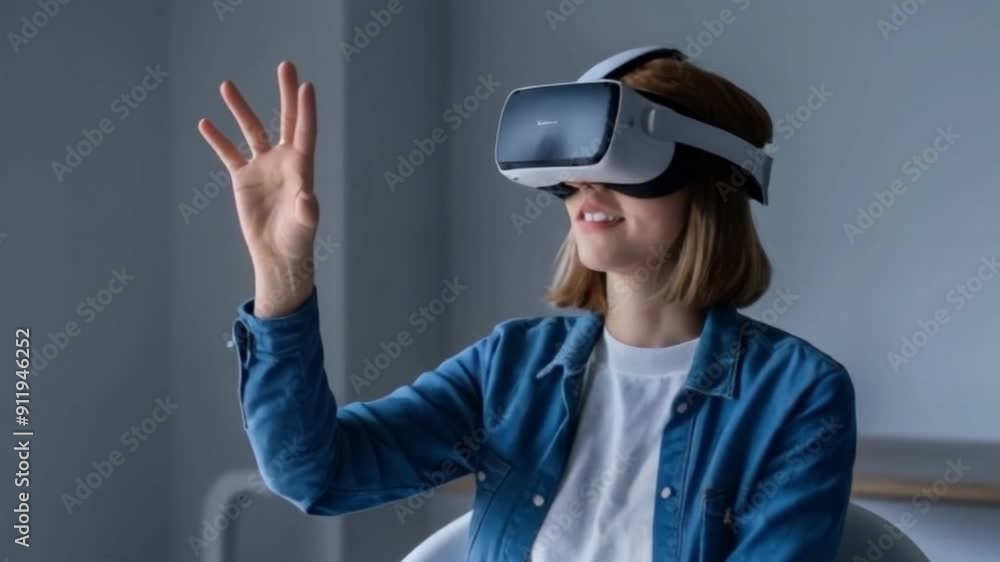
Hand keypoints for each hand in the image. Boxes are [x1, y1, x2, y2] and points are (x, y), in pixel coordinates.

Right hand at [198, 61, 318, 315]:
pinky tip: (204, 123)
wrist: (277, 254)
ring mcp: (263, 167)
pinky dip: (217, 139)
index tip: (306, 85)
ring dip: (240, 108)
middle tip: (286, 64)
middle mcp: (284, 160)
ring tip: (226, 84)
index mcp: (302, 167)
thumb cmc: (297, 239)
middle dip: (285, 93)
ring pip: (252, 130)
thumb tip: (308, 198)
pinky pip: (228, 153)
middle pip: (286, 119)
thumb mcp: (304, 225)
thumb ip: (307, 210)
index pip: (305, 131)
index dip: (305, 110)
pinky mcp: (243, 178)